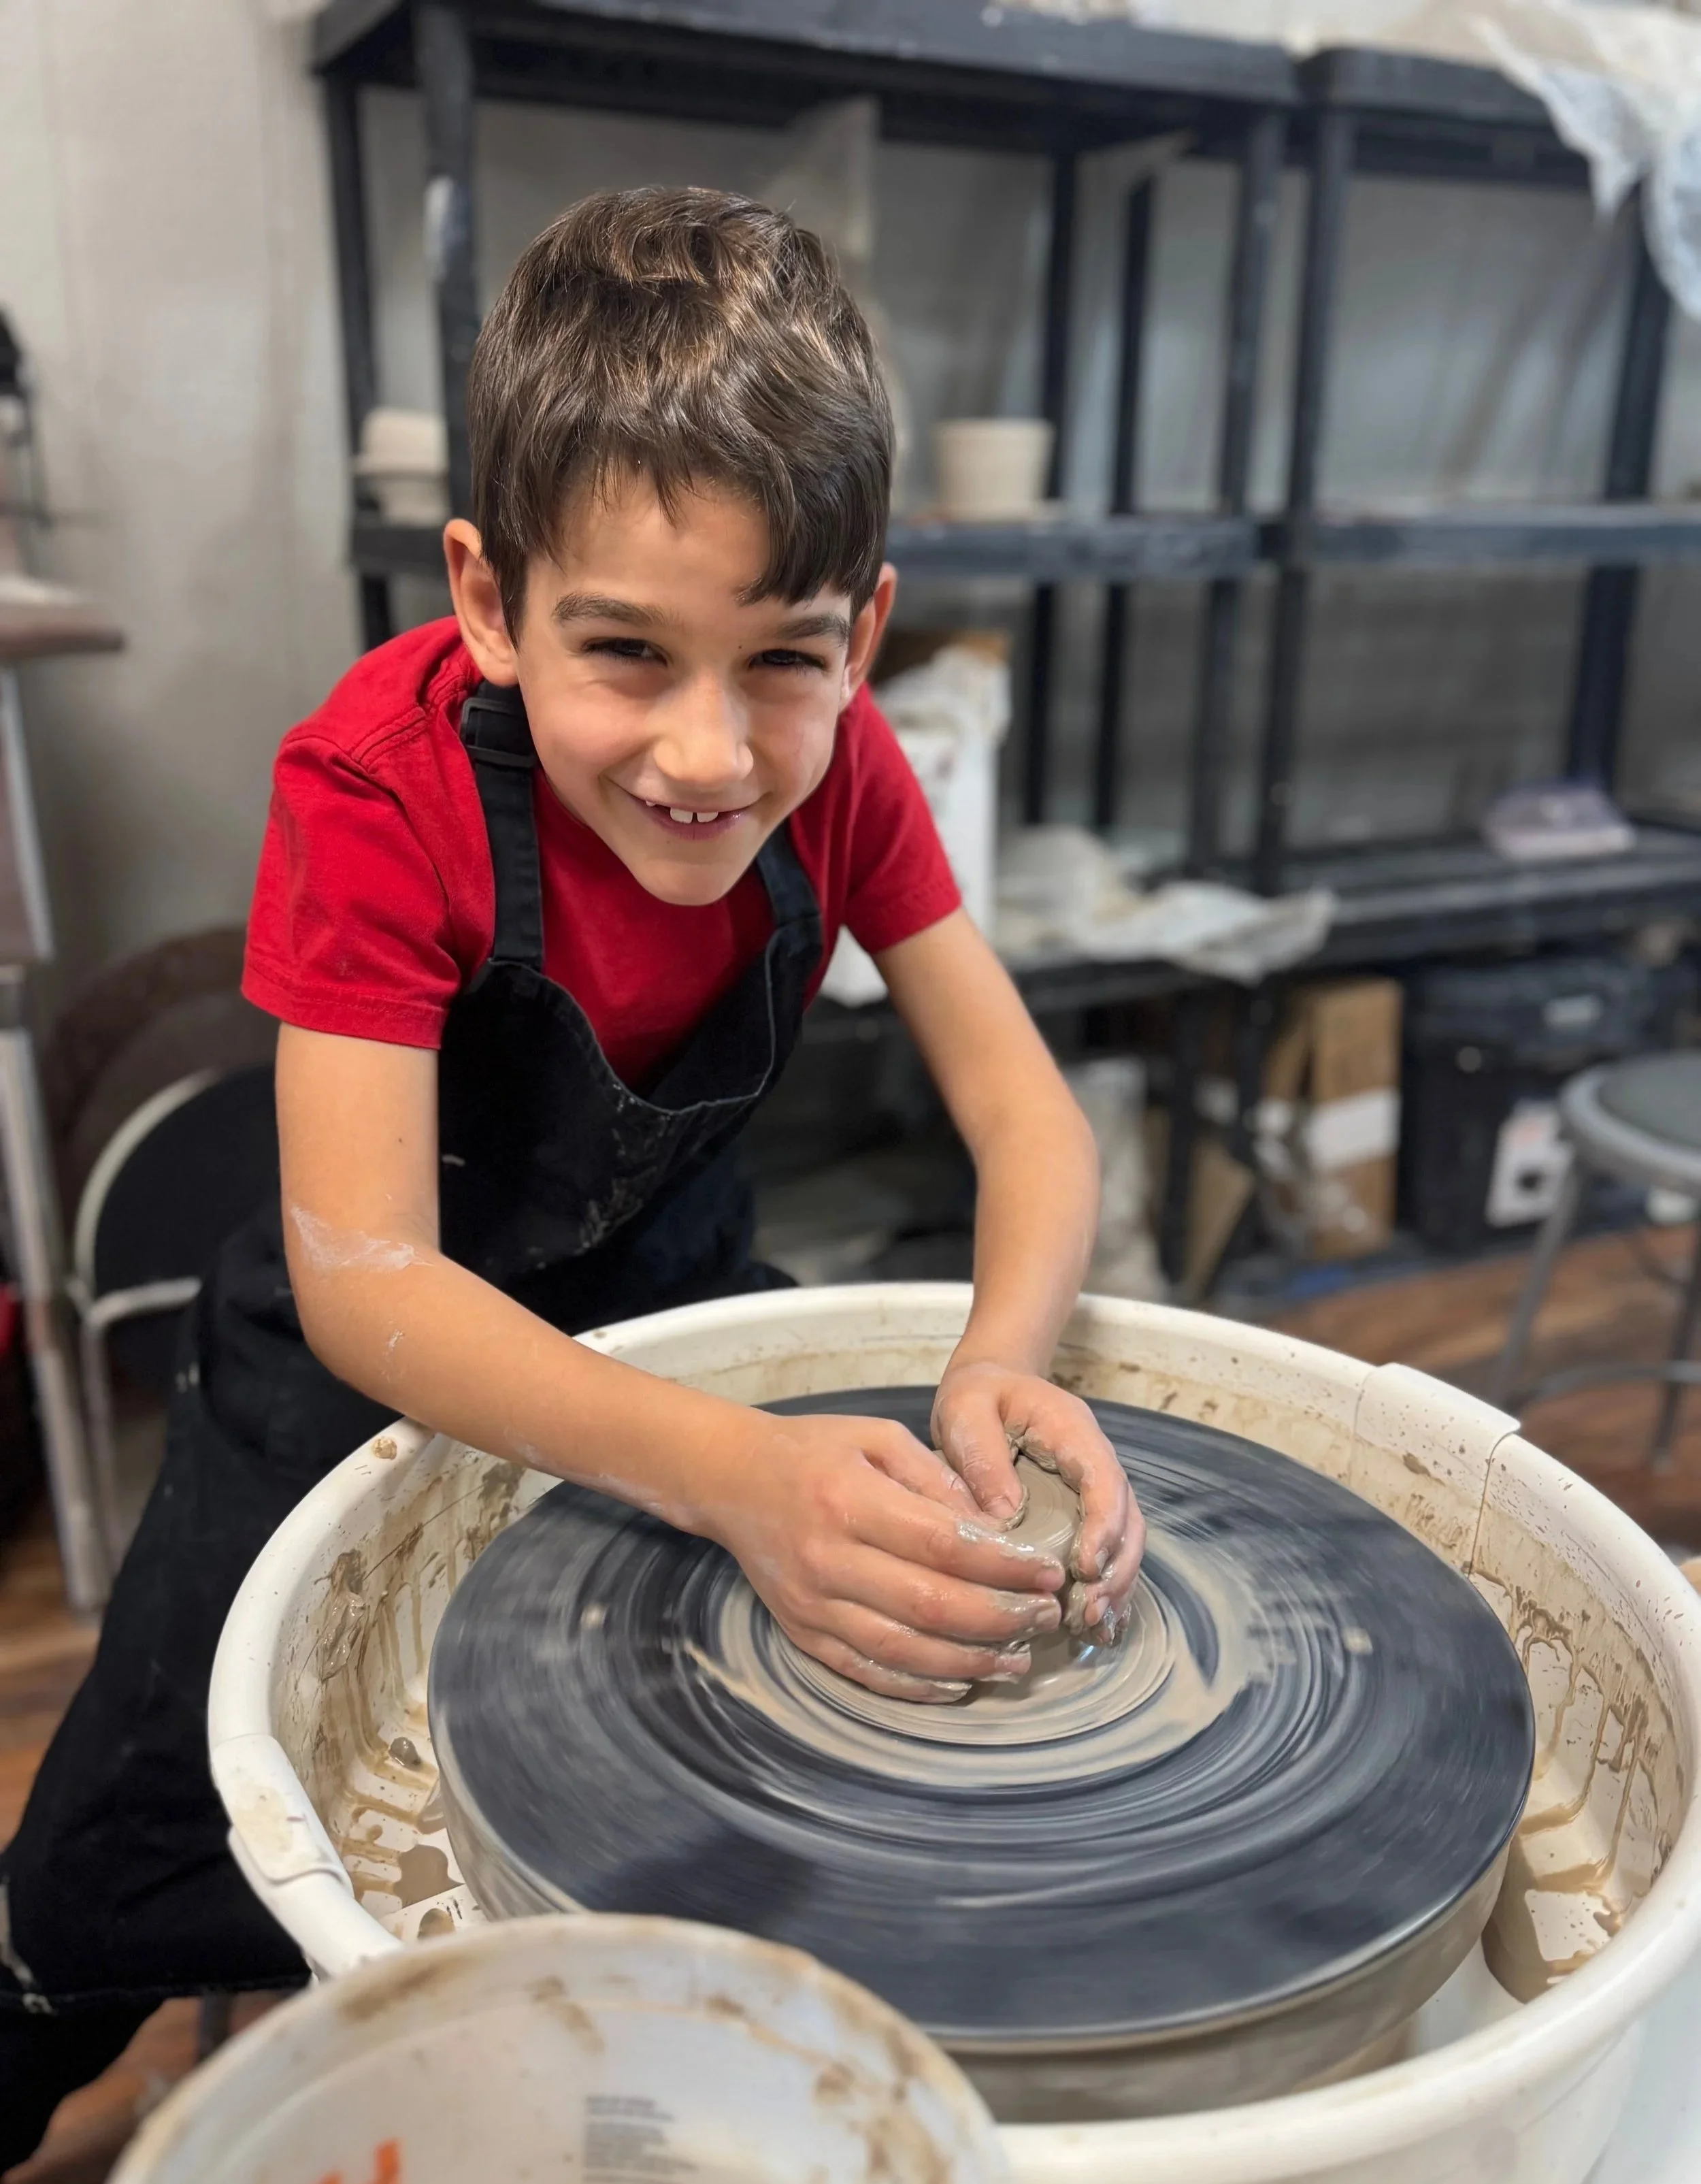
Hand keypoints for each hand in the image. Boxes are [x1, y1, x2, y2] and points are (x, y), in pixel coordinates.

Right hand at [705, 1409, 1068, 1702]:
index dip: (1004, 1564)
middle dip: (1001, 1617)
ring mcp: (813, 1604)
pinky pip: (866, 1672)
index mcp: (852, 1499)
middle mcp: (830, 1558)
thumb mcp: (878, 1437)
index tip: (1049, 1571)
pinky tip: (960, 1682)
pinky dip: (918, 1685)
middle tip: (1046, 1615)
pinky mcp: (803, 1633)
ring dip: (969, 1662)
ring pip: (902, 1650)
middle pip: (930, 1604)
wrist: (730, 1479)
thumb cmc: (813, 1450)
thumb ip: (937, 1477)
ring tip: (1017, 1659)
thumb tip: (997, 1525)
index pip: (944, 1543)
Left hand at [931, 1363, 1144, 1640]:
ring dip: (1116, 1584)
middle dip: (1116, 1569)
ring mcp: (1093, 1486)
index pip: (1105, 1480)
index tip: (1084, 1569)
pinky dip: (1106, 1585)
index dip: (1104, 1526)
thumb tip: (1006, 1514)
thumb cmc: (976, 1396)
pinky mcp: (1083, 1509)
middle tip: (1090, 1613)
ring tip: (1094, 1628)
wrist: (988, 1383)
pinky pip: (1108, 1548)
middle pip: (1128, 1517)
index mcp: (1073, 1430)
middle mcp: (1094, 1460)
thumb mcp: (965, 1411)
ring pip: (1125, 1539)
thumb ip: (984, 1455)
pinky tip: (1096, 1624)